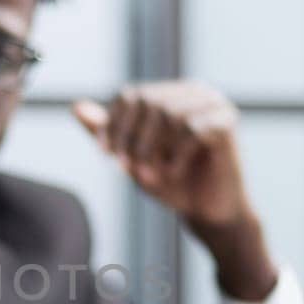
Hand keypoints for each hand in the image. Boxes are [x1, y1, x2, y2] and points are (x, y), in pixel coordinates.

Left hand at [73, 82, 276, 301]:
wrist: (208, 212)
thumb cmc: (172, 183)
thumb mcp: (132, 157)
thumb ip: (107, 132)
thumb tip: (76, 106)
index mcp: (171, 94)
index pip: (132, 95)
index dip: (113, 124)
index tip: (104, 154)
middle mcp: (193, 91)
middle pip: (148, 101)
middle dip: (131, 138)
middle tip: (126, 168)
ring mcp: (213, 103)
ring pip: (169, 114)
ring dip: (152, 149)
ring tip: (151, 174)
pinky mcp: (227, 122)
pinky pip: (192, 129)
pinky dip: (176, 155)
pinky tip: (174, 172)